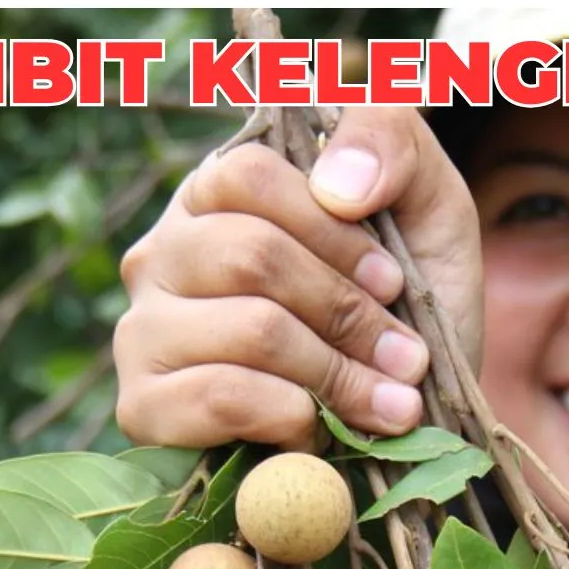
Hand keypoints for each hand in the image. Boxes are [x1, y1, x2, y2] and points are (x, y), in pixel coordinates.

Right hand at [113, 107, 482, 450]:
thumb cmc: (407, 308)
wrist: (403, 426)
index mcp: (215, 193)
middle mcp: (163, 253)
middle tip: (405, 359)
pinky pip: (220, 397)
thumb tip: (336, 184)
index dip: (333, 232)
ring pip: (247, 330)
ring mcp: (143, 330)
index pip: (248, 175)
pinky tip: (321, 430)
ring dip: (337, 373)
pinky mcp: (144, 406)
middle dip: (346, 312)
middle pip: (250, 255)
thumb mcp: (425, 202)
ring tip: (387, 403)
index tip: (394, 282)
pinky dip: (292, 416)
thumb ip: (387, 138)